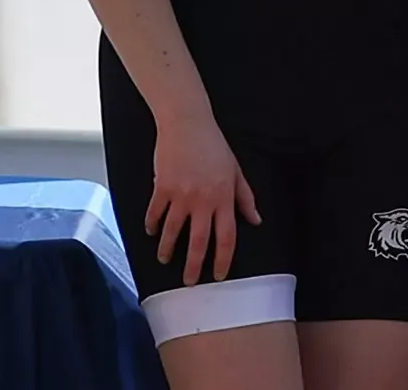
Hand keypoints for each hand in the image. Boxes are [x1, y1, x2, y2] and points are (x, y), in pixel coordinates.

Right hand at [148, 113, 261, 285]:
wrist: (188, 124)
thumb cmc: (215, 147)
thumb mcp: (236, 171)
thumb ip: (245, 197)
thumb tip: (256, 221)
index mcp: (224, 197)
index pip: (227, 236)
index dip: (223, 258)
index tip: (220, 274)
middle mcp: (203, 200)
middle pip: (199, 241)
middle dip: (195, 265)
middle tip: (190, 282)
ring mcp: (181, 195)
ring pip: (172, 231)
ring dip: (167, 249)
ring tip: (165, 259)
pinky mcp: (162, 188)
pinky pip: (155, 213)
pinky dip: (152, 225)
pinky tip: (151, 233)